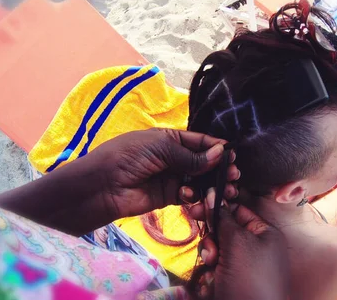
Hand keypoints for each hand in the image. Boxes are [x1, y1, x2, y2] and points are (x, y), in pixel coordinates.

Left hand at [91, 128, 238, 218]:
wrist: (102, 186)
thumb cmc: (128, 157)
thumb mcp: (161, 148)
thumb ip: (191, 155)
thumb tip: (220, 153)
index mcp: (170, 139)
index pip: (199, 141)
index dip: (216, 147)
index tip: (233, 154)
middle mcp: (173, 157)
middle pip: (203, 162)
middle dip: (219, 167)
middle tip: (234, 174)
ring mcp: (171, 177)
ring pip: (199, 180)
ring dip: (211, 184)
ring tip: (224, 188)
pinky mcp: (168, 197)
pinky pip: (189, 195)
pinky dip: (194, 196)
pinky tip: (192, 196)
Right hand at [189, 202, 289, 299]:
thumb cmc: (251, 280)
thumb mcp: (238, 243)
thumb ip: (224, 219)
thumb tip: (213, 195)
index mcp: (265, 233)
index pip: (237, 210)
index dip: (218, 208)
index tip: (197, 208)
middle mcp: (256, 248)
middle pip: (224, 231)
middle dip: (213, 239)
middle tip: (212, 252)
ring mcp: (244, 267)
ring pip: (216, 251)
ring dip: (210, 258)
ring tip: (214, 270)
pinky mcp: (232, 284)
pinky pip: (214, 271)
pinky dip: (210, 277)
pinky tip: (212, 285)